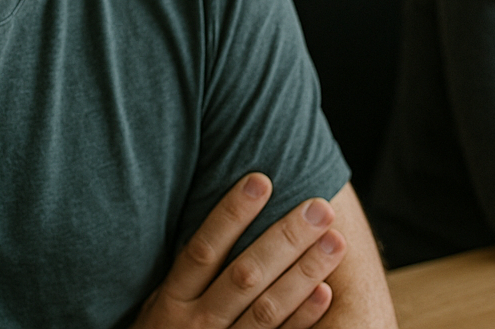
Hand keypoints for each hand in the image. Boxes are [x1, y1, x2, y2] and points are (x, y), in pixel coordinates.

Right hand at [134, 173, 346, 328]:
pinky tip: (325, 291)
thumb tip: (224, 210)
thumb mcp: (160, 301)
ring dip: (304, 273)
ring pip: (267, 308)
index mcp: (173, 299)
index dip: (231, 215)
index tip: (262, 180)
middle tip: (321, 207)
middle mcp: (196, 323)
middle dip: (285, 239)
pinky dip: (302, 318)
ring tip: (334, 241)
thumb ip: (187, 269)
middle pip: (244, 275)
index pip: (203, 250)